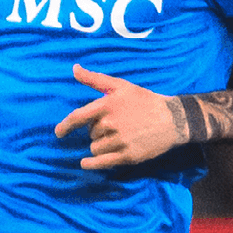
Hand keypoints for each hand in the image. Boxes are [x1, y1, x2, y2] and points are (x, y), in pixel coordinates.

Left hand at [53, 64, 184, 169]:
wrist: (174, 119)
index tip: (58, 133)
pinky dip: (92, 163)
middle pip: (90, 133)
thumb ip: (95, 79)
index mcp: (107, 105)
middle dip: (97, 131)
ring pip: (95, 148)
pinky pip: (102, 162)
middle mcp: (111, 123)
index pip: (78, 117)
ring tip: (117, 138)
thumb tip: (74, 68)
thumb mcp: (121, 86)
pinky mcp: (128, 155)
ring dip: (100, 145)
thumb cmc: (144, 100)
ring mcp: (120, 141)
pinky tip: (86, 163)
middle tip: (116, 125)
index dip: (65, 126)